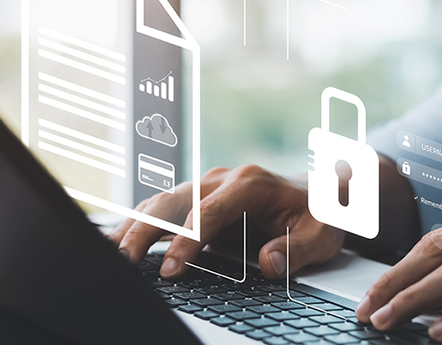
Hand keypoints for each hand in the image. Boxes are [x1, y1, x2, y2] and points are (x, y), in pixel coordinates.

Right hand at [108, 165, 343, 279]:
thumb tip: (267, 265)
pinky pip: (167, 207)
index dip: (188, 241)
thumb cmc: (318, 213)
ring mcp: (210, 186)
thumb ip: (296, 250)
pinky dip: (142, 221)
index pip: (210, 212)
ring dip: (136, 224)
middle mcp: (224, 179)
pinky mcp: (202, 199)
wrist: (319, 192)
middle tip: (123, 262)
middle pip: (176, 201)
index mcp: (251, 184)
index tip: (171, 270)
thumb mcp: (320, 234)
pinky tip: (121, 239)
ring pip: (164, 201)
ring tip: (111, 253)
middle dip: (146, 229)